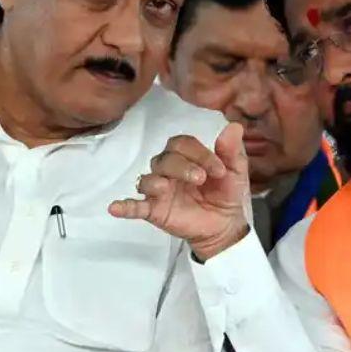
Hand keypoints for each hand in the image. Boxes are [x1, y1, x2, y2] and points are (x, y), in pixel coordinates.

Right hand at [109, 124, 250, 260]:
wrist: (225, 225)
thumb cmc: (226, 193)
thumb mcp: (235, 171)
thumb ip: (232, 151)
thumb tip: (234, 126)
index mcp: (186, 156)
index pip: (183, 144)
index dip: (200, 153)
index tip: (220, 170)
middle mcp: (168, 169)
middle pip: (164, 158)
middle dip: (182, 166)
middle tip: (201, 179)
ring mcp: (159, 190)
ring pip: (148, 178)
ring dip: (155, 181)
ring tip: (165, 187)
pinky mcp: (154, 210)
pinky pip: (135, 206)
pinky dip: (124, 206)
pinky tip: (115, 207)